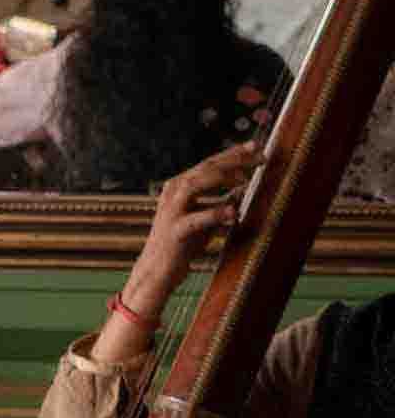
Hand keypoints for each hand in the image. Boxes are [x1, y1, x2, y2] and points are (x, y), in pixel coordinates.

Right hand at [124, 142, 261, 315]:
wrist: (157, 271)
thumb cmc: (183, 244)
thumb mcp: (206, 218)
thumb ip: (221, 201)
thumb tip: (243, 188)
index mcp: (180, 187)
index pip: (209, 164)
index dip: (233, 154)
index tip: (257, 147)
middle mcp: (173, 193)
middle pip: (205, 168)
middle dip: (233, 160)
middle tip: (260, 156)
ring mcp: (172, 211)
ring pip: (195, 184)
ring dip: (222, 178)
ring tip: (246, 178)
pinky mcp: (175, 231)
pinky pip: (196, 218)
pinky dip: (216, 213)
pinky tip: (235, 212)